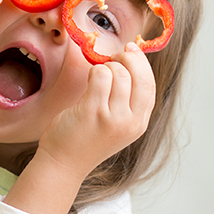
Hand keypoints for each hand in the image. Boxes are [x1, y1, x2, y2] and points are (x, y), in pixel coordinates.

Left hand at [37, 43, 156, 179]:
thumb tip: (131, 62)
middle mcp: (130, 122)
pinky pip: (100, 76)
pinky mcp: (93, 111)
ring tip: (96, 76)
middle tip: (112, 59)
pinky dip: (94, 71)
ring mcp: (113, 118)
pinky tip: (88, 80)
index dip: (142, 64)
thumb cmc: (86, 139)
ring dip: (105, 67)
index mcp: (139, 124)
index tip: (131, 50)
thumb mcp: (117, 125)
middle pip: (140, 76)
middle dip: (127, 59)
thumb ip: (127, 101)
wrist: (64, 163)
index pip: (150, 85)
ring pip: (118, 73)